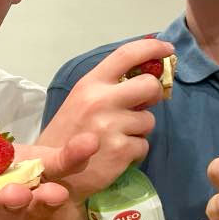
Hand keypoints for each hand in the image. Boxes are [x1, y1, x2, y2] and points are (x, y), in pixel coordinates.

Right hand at [38, 38, 173, 200]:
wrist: (51, 171)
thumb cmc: (69, 133)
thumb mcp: (81, 100)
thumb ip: (110, 88)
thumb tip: (148, 79)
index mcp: (90, 84)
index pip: (126, 54)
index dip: (152, 48)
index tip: (167, 48)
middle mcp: (101, 101)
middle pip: (150, 86)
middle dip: (154, 95)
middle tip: (145, 104)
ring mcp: (111, 126)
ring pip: (149, 120)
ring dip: (139, 130)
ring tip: (118, 137)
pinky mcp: (121, 151)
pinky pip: (144, 145)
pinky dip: (135, 152)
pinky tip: (116, 155)